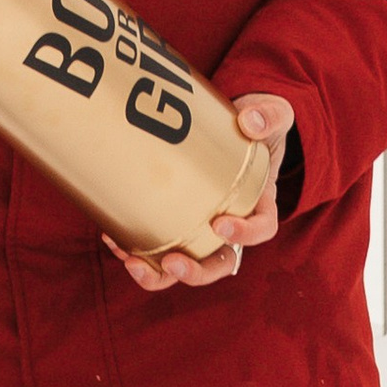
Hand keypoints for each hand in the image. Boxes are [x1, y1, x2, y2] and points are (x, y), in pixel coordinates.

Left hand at [106, 93, 293, 292]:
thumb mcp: (273, 114)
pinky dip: (134, 246)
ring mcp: (200, 222)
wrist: (233, 120)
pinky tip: (113, 238)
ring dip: (159, 272)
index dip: (244, 235)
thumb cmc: (257, 123)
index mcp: (259, 201)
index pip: (261, 228)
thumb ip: (268, 115)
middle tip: (172, 261)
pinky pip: (157, 242)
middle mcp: (231, 221)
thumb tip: (250, 121)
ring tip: (132, 263)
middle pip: (219, 262)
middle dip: (196, 271)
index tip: (220, 225)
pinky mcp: (173, 215)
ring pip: (184, 262)